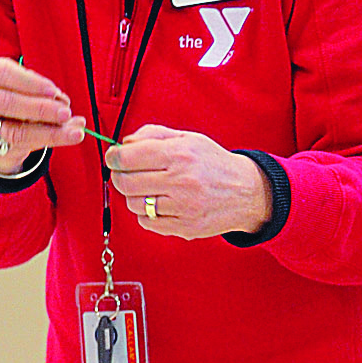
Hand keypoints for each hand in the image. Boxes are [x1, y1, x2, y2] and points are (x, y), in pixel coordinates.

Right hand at [0, 57, 84, 173]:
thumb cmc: (19, 98)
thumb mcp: (31, 90)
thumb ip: (52, 99)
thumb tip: (78, 121)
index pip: (3, 73)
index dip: (29, 82)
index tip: (53, 91)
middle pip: (3, 102)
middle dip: (39, 108)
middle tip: (66, 113)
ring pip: (13, 131)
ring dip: (49, 132)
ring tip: (75, 133)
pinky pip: (21, 146)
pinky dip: (48, 141)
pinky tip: (68, 137)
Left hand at [104, 124, 270, 238]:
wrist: (247, 192)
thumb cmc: (214, 163)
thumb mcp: (188, 139)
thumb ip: (153, 135)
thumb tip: (123, 144)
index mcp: (180, 154)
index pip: (127, 157)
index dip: (114, 157)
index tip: (115, 158)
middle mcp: (181, 180)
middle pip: (125, 183)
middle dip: (121, 177)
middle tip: (129, 175)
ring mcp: (183, 206)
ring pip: (134, 204)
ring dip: (136, 197)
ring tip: (150, 190)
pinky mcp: (185, 227)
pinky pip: (147, 222)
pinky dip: (148, 214)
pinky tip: (161, 204)